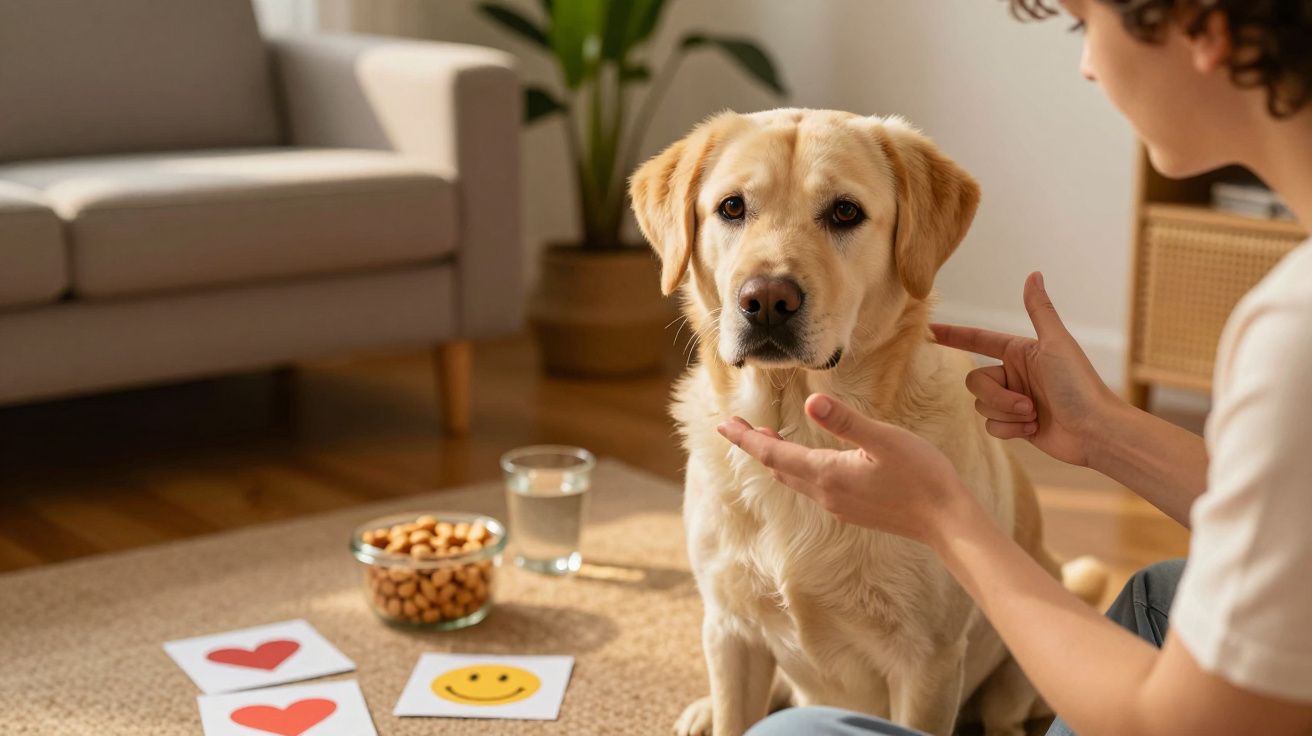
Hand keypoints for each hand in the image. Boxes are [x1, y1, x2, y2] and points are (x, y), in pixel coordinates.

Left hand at [716, 394, 973, 543]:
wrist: (946, 521)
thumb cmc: (921, 476)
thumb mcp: (884, 439)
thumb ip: (845, 421)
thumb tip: (810, 403)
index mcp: (827, 473)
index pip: (773, 453)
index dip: (746, 438)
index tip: (723, 424)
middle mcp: (825, 493)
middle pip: (777, 467)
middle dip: (754, 445)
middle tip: (735, 427)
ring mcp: (838, 505)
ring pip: (793, 478)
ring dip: (775, 457)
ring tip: (764, 437)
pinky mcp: (852, 509)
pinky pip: (811, 487)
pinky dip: (796, 469)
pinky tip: (805, 461)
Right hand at [931, 272, 1118, 466]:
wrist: (1095, 431)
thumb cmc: (1080, 385)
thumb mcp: (1056, 343)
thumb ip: (1039, 309)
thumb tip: (1034, 273)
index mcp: (1021, 352)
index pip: (978, 340)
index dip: (954, 335)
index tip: (929, 331)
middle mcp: (1015, 374)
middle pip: (975, 381)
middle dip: (997, 396)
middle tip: (1027, 404)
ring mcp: (1015, 401)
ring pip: (982, 406)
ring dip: (1006, 414)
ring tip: (1034, 417)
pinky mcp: (1016, 425)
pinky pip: (992, 427)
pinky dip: (1011, 430)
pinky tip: (1034, 430)